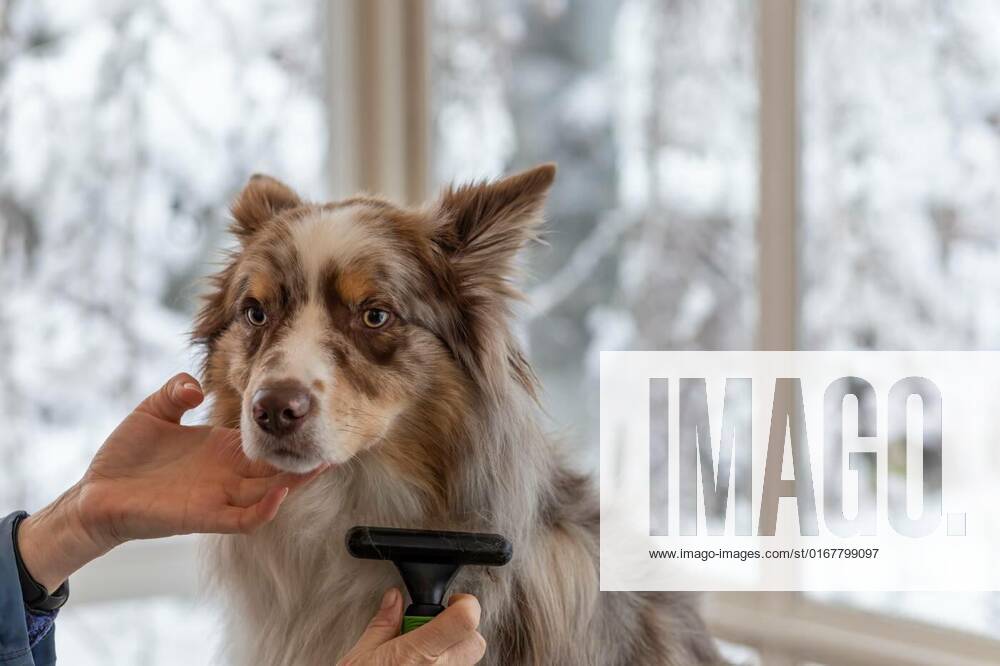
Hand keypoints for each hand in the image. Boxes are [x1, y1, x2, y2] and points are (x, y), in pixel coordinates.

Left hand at [17, 373, 323, 591]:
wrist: (94, 493)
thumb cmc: (124, 456)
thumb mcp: (154, 410)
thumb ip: (176, 390)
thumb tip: (198, 386)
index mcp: (221, 450)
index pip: (266, 441)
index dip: (288, 431)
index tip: (314, 414)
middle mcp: (227, 474)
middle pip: (278, 468)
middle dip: (305, 456)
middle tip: (333, 439)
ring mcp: (219, 497)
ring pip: (271, 493)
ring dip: (297, 482)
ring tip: (321, 463)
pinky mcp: (204, 517)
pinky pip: (245, 520)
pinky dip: (266, 510)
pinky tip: (281, 493)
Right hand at [339, 589, 485, 665]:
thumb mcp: (360, 657)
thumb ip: (383, 625)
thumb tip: (393, 600)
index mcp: (418, 655)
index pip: (466, 620)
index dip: (465, 604)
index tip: (453, 602)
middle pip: (475, 643)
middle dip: (460, 631)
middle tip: (431, 633)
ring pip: (465, 664)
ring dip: (450, 656)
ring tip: (418, 660)